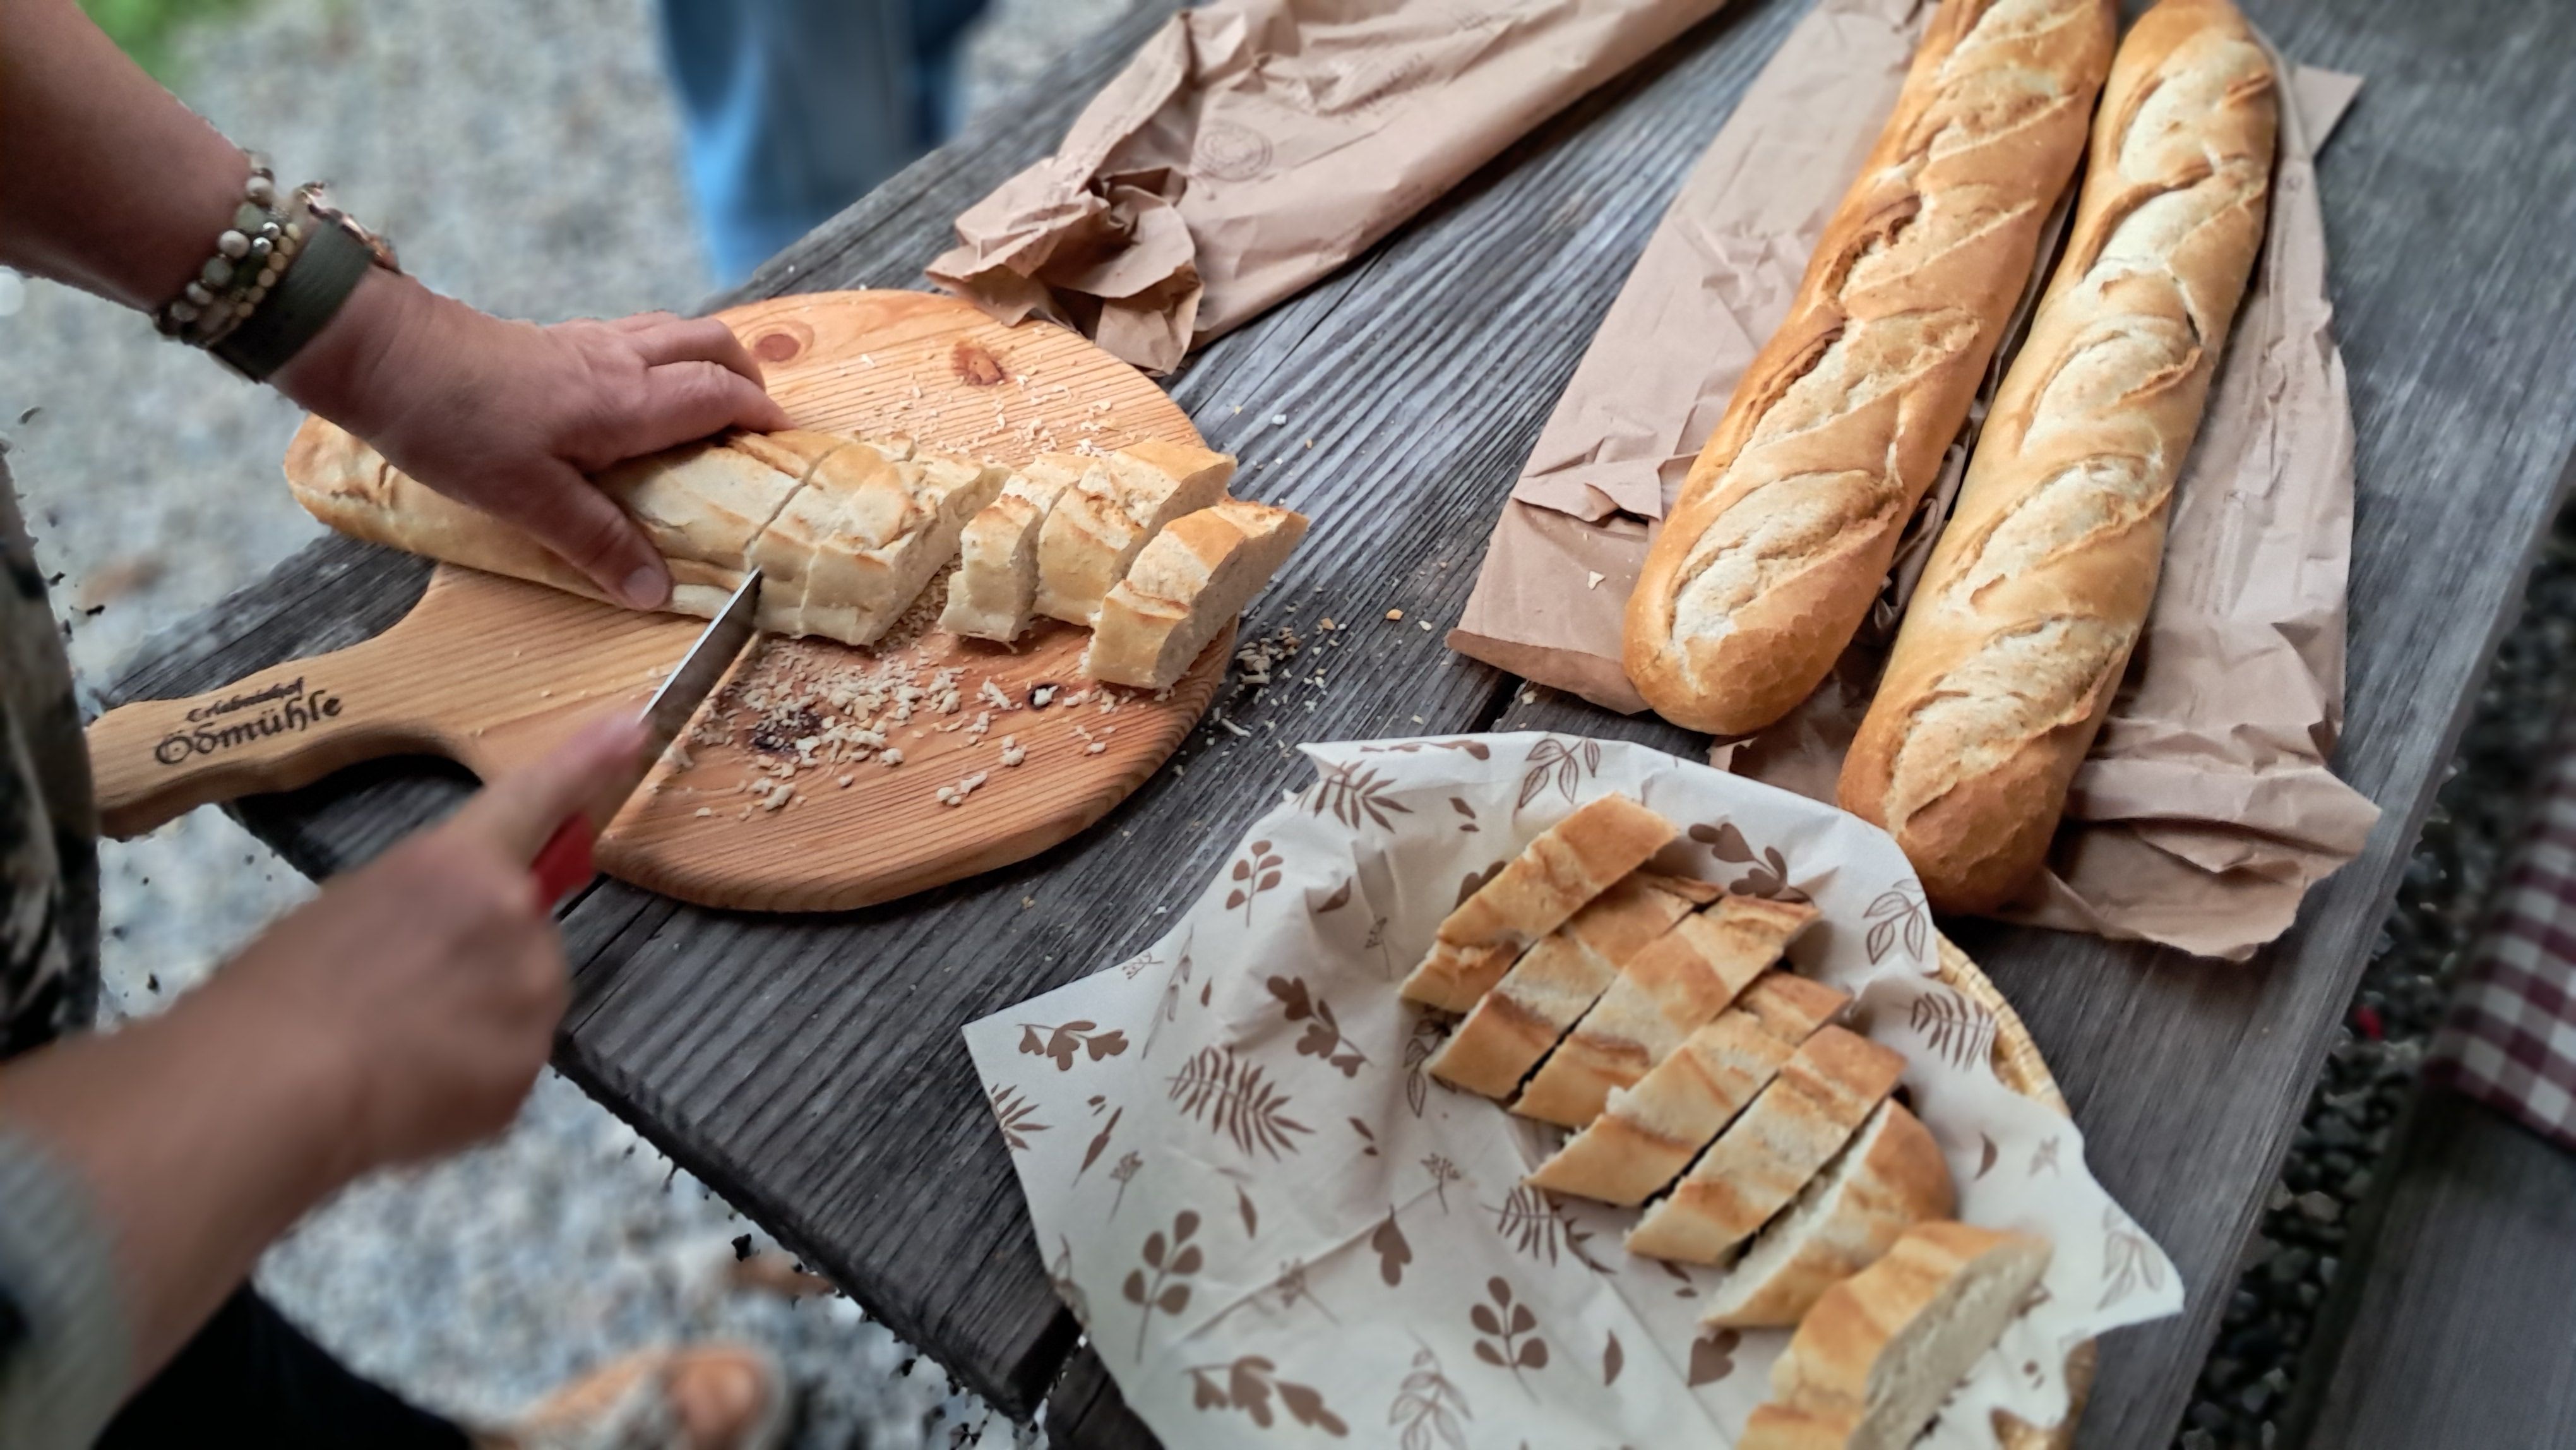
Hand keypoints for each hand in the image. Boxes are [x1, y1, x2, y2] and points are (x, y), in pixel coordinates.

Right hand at [209, 710, 646, 1171]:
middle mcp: (513, 917)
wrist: (268, 1091)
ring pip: (522, 1002)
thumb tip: (452, 930)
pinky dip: (469, 1082)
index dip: (586, 764)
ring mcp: (529, 995)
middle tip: (402, 997)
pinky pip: (508, 1068)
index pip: (536, 799)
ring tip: (393, 1050)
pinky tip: (408, 1091)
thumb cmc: (280, 993)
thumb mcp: (350, 908)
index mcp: (458, 861)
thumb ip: (430, 901)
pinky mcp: (528, 1071)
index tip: (632, 727)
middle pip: (524, 932)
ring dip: (478, 1024)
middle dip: (482, 960)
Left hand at [274, 271, 792, 609]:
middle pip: (711, 343)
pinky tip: (635, 391)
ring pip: (673, 330)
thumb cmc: (456, 424)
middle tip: (757, 419)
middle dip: (748, 376)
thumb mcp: (529, 500)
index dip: (763, 415)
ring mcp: (585, 342)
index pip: (722, 394)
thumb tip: (656, 593)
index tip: (789, 442)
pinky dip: (661, 354)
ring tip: (709, 402)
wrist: (382, 355)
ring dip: (706, 358)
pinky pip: (633, 334)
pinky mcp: (553, 340)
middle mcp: (619, 361)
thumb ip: (598, 543)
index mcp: (628, 401)